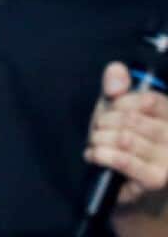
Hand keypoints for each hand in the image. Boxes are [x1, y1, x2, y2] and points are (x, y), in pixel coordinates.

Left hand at [84, 62, 167, 220]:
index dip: (120, 101)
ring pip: (124, 138)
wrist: (124, 183)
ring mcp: (167, 159)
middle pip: (131, 119)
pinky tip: (93, 154)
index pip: (147, 100)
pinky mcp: (155, 179)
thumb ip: (117, 86)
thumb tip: (116, 70)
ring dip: (99, 138)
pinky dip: (101, 154)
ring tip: (95, 142)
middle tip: (97, 128)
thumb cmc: (123, 140)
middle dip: (104, 121)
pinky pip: (123, 159)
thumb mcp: (117, 109)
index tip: (109, 107)